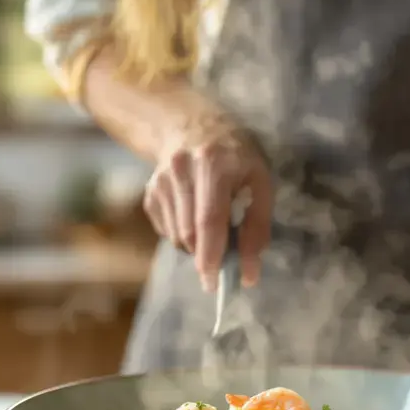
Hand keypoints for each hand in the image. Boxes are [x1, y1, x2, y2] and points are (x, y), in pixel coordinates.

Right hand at [143, 111, 272, 290]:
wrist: (192, 127)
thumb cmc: (235, 158)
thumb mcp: (259, 181)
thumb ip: (257, 226)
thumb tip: (249, 274)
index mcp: (214, 163)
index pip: (209, 217)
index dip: (212, 253)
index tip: (215, 281)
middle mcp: (181, 170)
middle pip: (189, 233)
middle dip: (206, 258)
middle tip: (221, 269)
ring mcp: (160, 181)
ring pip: (176, 237)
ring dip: (196, 247)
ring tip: (212, 230)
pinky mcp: (150, 193)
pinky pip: (167, 232)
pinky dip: (183, 237)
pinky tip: (194, 217)